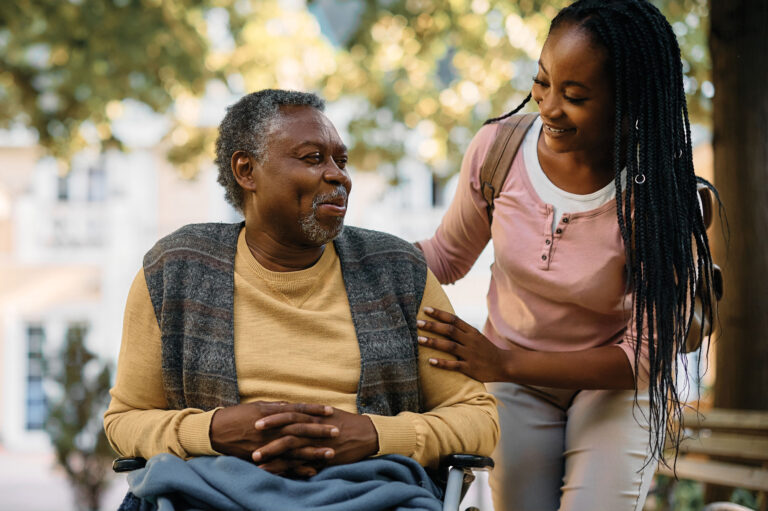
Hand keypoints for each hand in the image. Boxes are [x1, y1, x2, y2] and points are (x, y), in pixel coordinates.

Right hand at [210, 400, 337, 473]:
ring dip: (313, 452)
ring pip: (294, 449)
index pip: (298, 410)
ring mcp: (266, 444)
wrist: (215, 431)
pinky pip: (282, 465)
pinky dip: (297, 469)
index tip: (331, 410)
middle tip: (337, 431)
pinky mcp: (261, 458)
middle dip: (319, 431)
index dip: (314, 410)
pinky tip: (311, 471)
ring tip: (330, 454)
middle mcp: (271, 428)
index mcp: (271, 412)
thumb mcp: (257, 406)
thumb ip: (277, 407)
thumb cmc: (237, 416)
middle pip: (300, 429)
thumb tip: (293, 405)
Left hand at [254, 407, 377, 469]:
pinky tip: (272, 472)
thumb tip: (291, 409)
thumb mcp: (326, 414)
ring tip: (254, 458)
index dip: (271, 417)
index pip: (288, 414)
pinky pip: (301, 464)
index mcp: (313, 416)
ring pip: (290, 448)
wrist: (366, 434)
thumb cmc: (346, 422)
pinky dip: (286, 468)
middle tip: (248, 438)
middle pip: (286, 430)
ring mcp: (317, 443)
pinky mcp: (322, 457)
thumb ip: (308, 413)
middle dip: (267, 435)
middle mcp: (313, 428)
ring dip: (272, 453)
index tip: (254, 419)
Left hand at [417, 307, 524, 381]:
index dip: (439, 314)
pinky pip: (454, 365)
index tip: (425, 309)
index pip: (454, 319)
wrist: (504, 365)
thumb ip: (461, 331)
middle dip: (432, 326)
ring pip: (450, 346)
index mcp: (471, 332)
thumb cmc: (486, 350)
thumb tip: (443, 322)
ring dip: (433, 342)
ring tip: (418, 340)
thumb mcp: (476, 337)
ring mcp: (470, 354)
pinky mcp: (470, 368)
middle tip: (417, 322)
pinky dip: (442, 363)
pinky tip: (430, 361)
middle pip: (449, 330)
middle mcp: (470, 341)